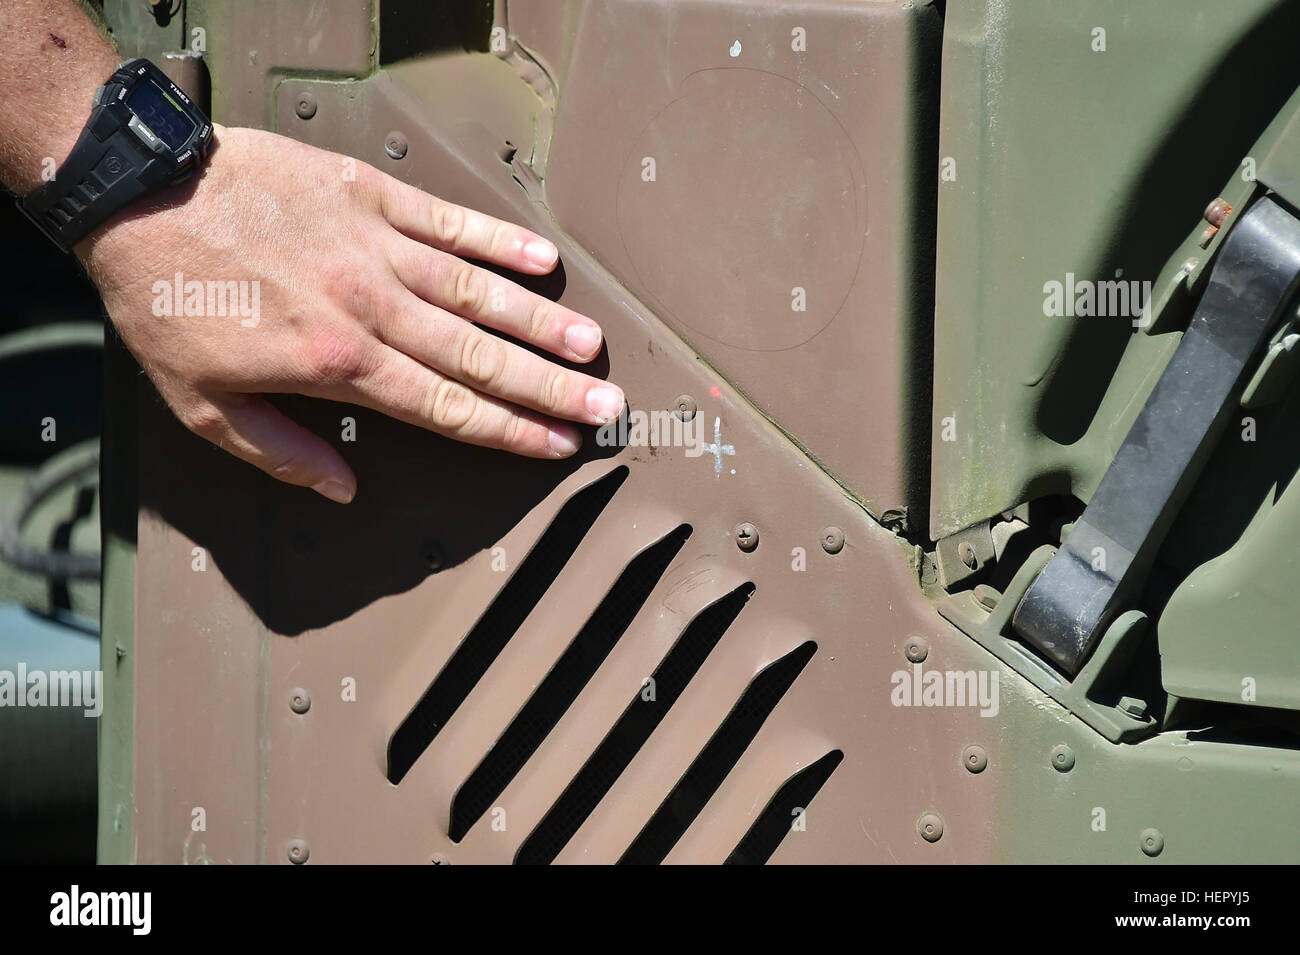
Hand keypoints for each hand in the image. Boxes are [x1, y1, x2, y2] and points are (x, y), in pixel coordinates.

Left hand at [77, 125, 623, 502]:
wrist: (141, 195)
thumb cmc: (167, 302)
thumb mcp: (202, 402)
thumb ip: (281, 452)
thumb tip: (344, 491)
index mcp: (336, 365)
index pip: (445, 408)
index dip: (509, 432)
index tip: (557, 446)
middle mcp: (370, 308)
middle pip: (479, 358)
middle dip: (548, 388)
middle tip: (605, 406)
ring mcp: (376, 247)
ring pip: (477, 293)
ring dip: (539, 323)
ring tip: (592, 346)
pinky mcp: (370, 196)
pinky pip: (448, 222)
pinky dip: (497, 241)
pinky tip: (543, 260)